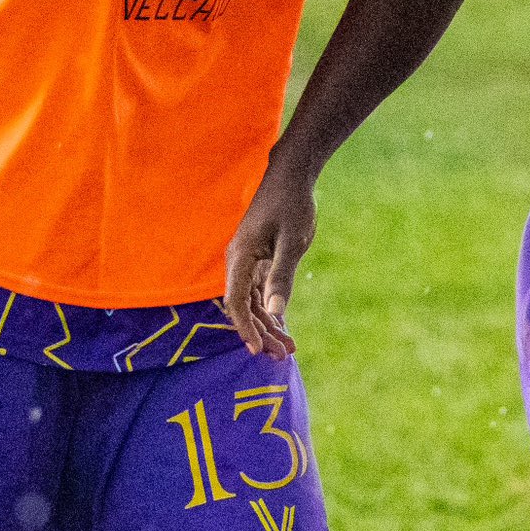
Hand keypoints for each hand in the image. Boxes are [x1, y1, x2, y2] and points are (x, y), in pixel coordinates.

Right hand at [224, 156, 316, 360]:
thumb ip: (282, 276)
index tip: (257, 350)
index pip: (236, 302)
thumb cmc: (292, 204)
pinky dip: (270, 307)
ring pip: (252, 300)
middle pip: (244, 306)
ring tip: (286, 347)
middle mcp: (238, 260)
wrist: (291, 175)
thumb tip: (275, 313)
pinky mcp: (258, 257)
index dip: (245, 328)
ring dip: (267, 323)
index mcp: (240, 257)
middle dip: (261, 332)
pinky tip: (281, 325)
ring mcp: (247, 259)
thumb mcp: (293, 241)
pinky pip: (259, 289)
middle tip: (281, 355)